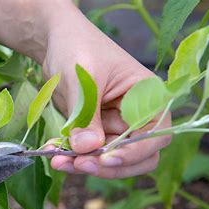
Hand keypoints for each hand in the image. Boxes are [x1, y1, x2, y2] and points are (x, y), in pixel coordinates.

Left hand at [0, 0, 170, 178]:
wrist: (56, 43)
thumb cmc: (79, 48)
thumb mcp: (84, 79)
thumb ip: (87, 115)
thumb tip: (88, 148)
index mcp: (147, 97)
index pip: (155, 134)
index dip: (134, 152)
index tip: (106, 158)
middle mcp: (136, 116)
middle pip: (136, 156)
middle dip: (107, 165)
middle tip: (78, 164)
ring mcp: (115, 127)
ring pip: (109, 160)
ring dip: (85, 165)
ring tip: (58, 160)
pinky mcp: (95, 133)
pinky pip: (89, 154)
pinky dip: (72, 158)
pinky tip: (53, 153)